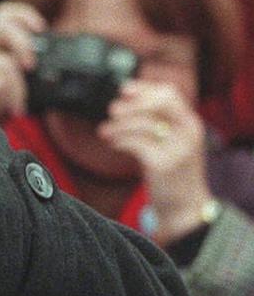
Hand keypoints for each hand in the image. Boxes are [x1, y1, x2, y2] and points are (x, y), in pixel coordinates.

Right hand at [0, 1, 46, 124]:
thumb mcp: (4, 80)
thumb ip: (17, 65)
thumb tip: (41, 64)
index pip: (4, 14)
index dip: (25, 15)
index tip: (41, 28)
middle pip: (4, 24)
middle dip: (24, 44)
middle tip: (30, 66)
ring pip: (8, 63)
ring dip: (17, 91)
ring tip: (12, 108)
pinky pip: (1, 82)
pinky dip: (7, 99)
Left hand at [99, 79, 210, 244]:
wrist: (185, 207)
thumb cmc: (173, 172)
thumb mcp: (173, 142)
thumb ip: (158, 122)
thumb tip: (126, 100)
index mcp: (191, 123)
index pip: (170, 93)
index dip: (144, 88)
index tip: (123, 90)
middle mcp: (188, 133)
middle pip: (159, 103)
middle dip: (131, 104)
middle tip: (112, 111)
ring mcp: (178, 148)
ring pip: (142, 123)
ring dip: (117, 125)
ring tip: (105, 131)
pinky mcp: (163, 164)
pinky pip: (135, 143)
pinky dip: (119, 141)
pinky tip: (113, 144)